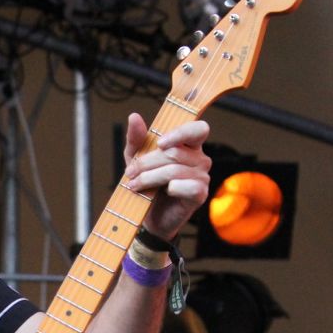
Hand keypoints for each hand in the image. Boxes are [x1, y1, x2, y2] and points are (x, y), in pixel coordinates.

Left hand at [122, 112, 211, 239]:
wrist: (148, 216)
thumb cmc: (146, 184)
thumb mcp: (135, 158)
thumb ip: (136, 139)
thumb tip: (134, 116)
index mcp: (189, 146)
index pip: (198, 129)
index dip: (180, 133)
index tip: (159, 143)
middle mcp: (200, 159)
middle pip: (175, 153)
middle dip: (147, 162)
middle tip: (129, 173)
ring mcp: (202, 176)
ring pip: (175, 170)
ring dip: (149, 177)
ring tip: (134, 184)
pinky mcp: (200, 194)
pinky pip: (185, 186)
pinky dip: (169, 188)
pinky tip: (162, 193)